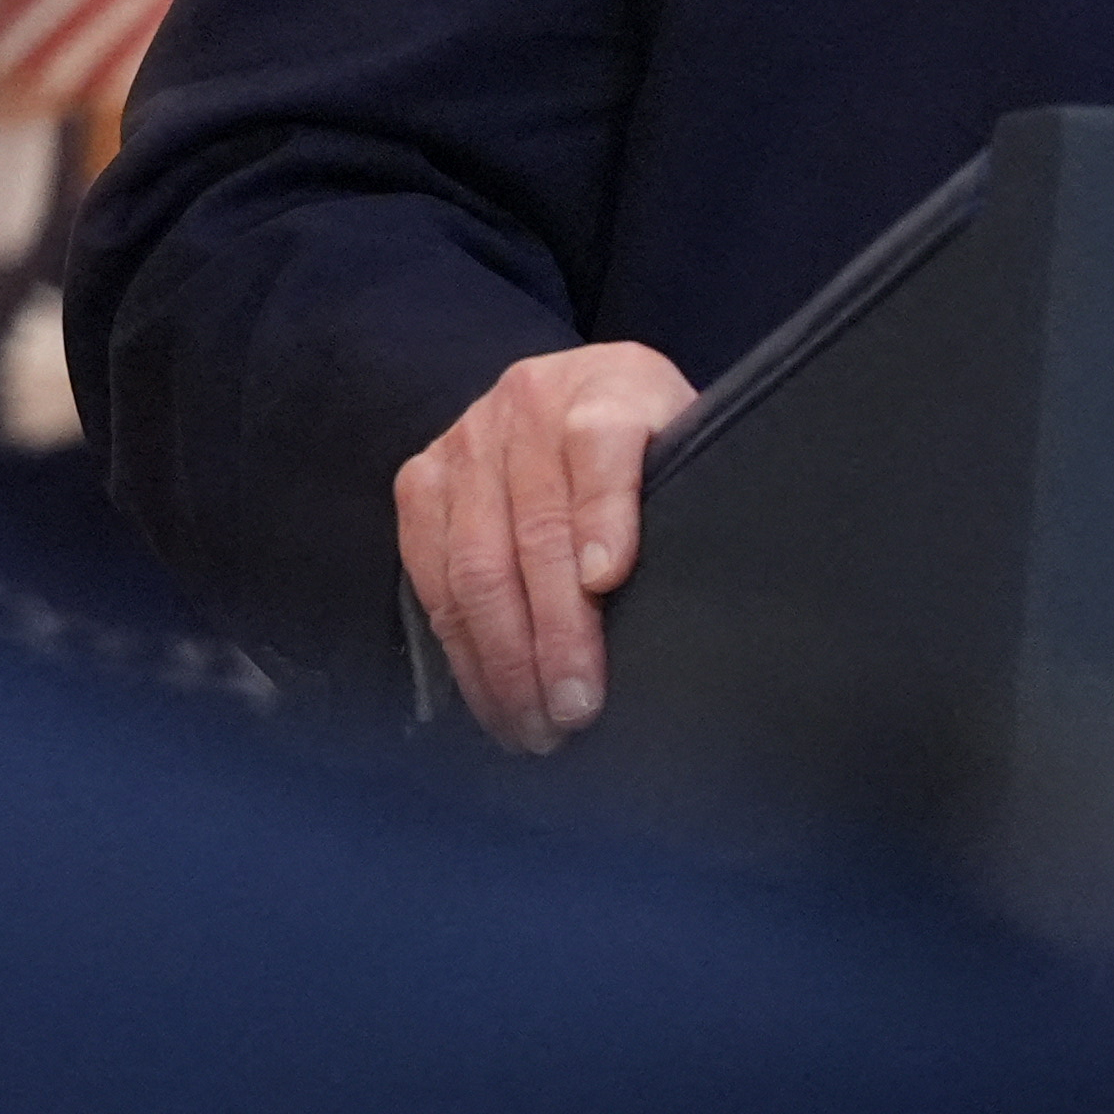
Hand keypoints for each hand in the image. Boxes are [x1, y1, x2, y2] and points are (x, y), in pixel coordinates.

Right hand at [390, 343, 695, 753]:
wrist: (578, 400)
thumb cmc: (651, 452)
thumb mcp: (689, 456)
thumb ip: (686, 502)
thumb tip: (691, 596)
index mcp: (610, 387)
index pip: (602, 446)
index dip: (603, 515)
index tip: (608, 581)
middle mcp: (527, 403)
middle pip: (534, 528)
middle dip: (553, 632)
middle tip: (575, 709)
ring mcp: (466, 441)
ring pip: (474, 563)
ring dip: (504, 658)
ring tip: (536, 726)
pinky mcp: (422, 482)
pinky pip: (431, 576)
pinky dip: (461, 649)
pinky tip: (494, 697)